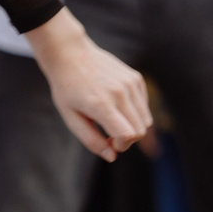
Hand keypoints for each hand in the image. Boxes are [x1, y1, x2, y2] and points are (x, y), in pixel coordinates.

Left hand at [22, 11, 149, 161]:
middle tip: (109, 135)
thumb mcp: (71, 117)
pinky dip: (134, 112)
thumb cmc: (67, 89)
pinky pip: (143, 105)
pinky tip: (116, 105)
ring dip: (132, 126)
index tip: (109, 144)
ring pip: (145, 119)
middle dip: (127, 139)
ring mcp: (131, 84)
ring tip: (113, 121)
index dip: (121, 146)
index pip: (128, 135)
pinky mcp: (136, 78)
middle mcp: (120, 93)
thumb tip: (112, 156)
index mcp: (101, 105)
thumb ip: (91, 140)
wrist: (70, 54)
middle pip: (140, 130)